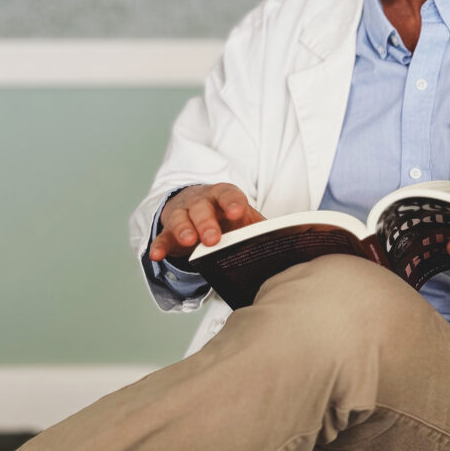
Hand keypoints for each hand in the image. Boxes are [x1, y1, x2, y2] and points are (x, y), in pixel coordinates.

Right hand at [149, 184, 263, 261]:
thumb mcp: (246, 219)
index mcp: (224, 196)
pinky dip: (159, 245)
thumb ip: (262, 229)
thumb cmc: (228, 215)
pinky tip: (157, 255)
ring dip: (184, 230)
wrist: (199, 207)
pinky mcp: (168, 229)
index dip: (233, 203)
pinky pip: (162, 236)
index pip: (229, 195)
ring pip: (181, 219)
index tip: (238, 213)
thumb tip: (291, 240)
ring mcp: (183, 214)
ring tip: (189, 241)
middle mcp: (202, 201)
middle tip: (213, 238)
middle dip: (207, 223)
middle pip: (202, 209)